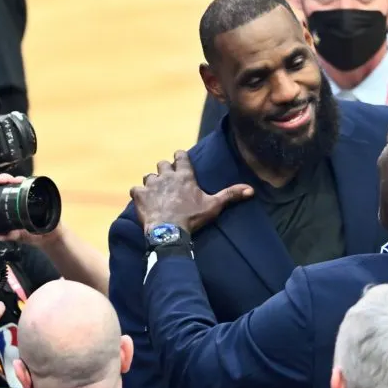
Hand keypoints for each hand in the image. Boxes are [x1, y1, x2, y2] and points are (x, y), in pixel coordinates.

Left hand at [0, 173, 61, 247]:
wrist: (50, 237)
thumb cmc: (33, 234)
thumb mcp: (19, 236)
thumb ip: (10, 235)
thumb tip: (0, 236)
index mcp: (12, 204)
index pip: (2, 191)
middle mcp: (21, 198)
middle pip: (11, 183)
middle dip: (4, 178)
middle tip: (0, 180)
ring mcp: (32, 196)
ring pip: (24, 182)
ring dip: (17, 178)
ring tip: (13, 180)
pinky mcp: (44, 196)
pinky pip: (38, 186)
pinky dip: (31, 182)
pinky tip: (26, 182)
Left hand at [130, 150, 252, 233]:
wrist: (170, 231)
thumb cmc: (193, 217)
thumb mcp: (214, 206)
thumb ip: (230, 195)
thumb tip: (251, 190)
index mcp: (184, 175)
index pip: (180, 155)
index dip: (180, 157)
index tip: (180, 160)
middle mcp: (167, 176)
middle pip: (162, 163)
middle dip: (165, 170)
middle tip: (169, 180)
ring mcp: (151, 184)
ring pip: (149, 176)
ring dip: (152, 182)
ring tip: (157, 192)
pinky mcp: (140, 195)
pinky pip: (136, 189)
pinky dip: (139, 194)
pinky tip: (143, 201)